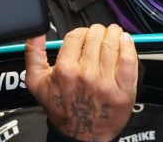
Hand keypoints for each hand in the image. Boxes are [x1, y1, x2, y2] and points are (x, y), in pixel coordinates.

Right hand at [25, 24, 138, 141]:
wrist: (80, 133)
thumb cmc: (61, 108)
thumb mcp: (37, 82)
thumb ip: (32, 54)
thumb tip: (35, 32)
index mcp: (65, 70)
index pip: (77, 35)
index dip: (82, 32)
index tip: (85, 35)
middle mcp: (86, 74)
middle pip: (96, 36)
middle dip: (99, 30)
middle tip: (101, 33)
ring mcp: (106, 82)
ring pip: (113, 44)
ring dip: (115, 34)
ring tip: (114, 34)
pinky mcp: (123, 89)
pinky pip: (129, 60)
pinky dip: (129, 46)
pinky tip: (126, 42)